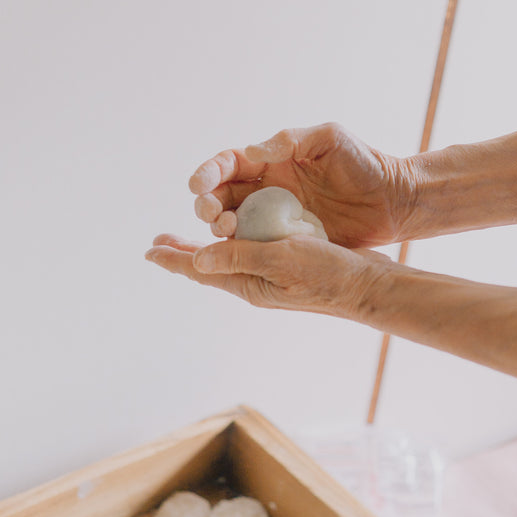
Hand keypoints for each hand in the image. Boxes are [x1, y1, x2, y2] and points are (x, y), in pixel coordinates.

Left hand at [145, 232, 394, 318]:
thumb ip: (239, 257)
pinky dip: (238, 238)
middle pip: (210, 264)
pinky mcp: (289, 263)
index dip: (173, 259)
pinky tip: (240, 231)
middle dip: (183, 252)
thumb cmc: (327, 274)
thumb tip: (199, 258)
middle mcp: (255, 281)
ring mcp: (272, 274)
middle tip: (158, 241)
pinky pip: (253, 249)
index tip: (148, 251)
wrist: (368, 286)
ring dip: (208, 245)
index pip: (201, 270)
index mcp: (248, 283)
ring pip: (230, 257)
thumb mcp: (281, 260)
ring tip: (189, 238)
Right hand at [188, 123, 414, 247]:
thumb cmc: (364, 163)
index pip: (229, 164)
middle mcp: (268, 189)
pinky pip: (258, 246)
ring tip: (226, 230)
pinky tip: (236, 251)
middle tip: (211, 213)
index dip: (209, 173)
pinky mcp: (290, 242)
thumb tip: (251, 152)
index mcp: (272, 161)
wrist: (395, 201)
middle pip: (222, 196)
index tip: (199, 184)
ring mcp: (277, 218)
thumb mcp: (329, 139)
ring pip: (234, 223)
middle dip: (208, 204)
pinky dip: (242, 249)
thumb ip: (290, 141)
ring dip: (221, 227)